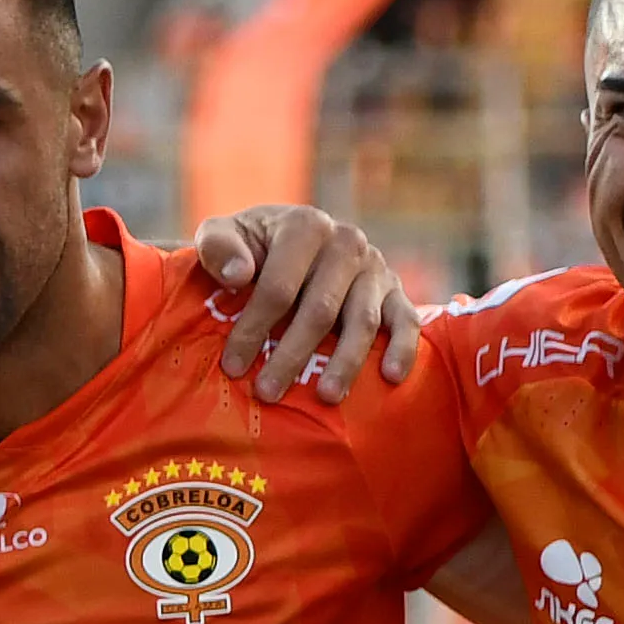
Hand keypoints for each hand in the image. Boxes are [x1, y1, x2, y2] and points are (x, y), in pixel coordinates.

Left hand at [182, 201, 413, 396]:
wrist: (290, 238)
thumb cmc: (250, 246)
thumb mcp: (222, 234)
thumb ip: (218, 246)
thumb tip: (238, 275)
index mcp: (305, 226)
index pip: (279, 287)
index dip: (254, 328)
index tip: (233, 366)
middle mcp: (346, 242)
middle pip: (319, 309)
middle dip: (291, 355)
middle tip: (268, 393)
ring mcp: (374, 267)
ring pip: (362, 322)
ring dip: (344, 363)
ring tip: (326, 397)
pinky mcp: (395, 289)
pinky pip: (405, 320)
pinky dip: (402, 349)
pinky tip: (390, 377)